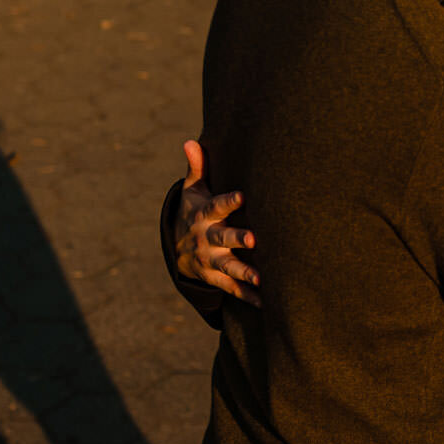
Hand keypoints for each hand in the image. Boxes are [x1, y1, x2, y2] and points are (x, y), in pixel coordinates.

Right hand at [173, 139, 260, 305]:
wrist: (177, 248)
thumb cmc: (193, 211)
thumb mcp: (192, 190)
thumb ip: (197, 168)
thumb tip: (190, 141)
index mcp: (203, 216)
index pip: (216, 207)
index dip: (228, 201)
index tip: (243, 195)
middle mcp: (206, 239)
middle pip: (222, 239)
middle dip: (237, 239)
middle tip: (253, 240)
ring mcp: (210, 260)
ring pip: (227, 267)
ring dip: (244, 273)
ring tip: (261, 278)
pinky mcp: (215, 276)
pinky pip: (231, 288)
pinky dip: (247, 295)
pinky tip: (265, 302)